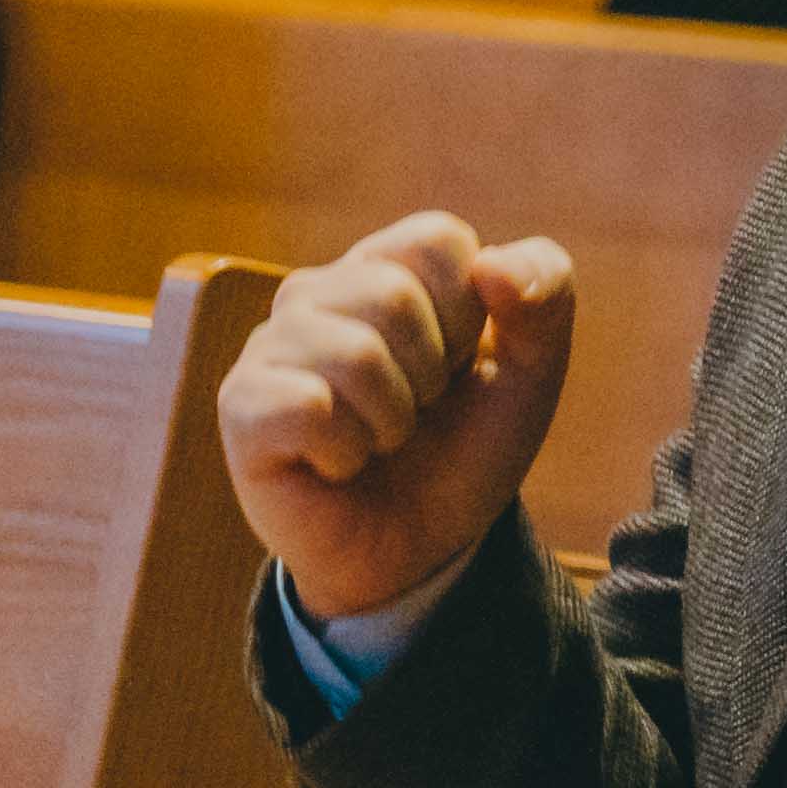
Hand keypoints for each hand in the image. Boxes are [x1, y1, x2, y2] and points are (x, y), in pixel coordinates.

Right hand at [222, 215, 577, 621]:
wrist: (421, 548)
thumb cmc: (466, 445)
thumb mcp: (534, 367)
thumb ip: (544, 293)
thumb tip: (491, 264)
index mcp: (386, 265)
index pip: (436, 239)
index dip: (470, 313)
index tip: (462, 361)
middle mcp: (317, 292)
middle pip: (392, 294)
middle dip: (432, 373)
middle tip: (418, 410)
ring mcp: (271, 347)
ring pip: (354, 354)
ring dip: (393, 419)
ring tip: (380, 439)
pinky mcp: (242, 406)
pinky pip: (306, 407)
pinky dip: (347, 451)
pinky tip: (338, 464)